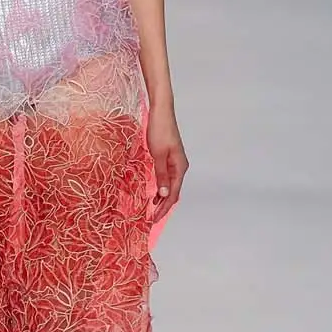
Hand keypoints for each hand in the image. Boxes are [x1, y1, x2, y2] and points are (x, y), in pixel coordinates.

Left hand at [147, 105, 187, 222]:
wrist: (161, 112)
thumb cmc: (160, 130)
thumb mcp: (157, 155)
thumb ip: (161, 175)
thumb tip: (163, 195)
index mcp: (179, 167)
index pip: (172, 194)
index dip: (164, 209)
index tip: (154, 219)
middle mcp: (180, 166)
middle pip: (173, 192)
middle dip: (164, 207)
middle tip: (152, 219)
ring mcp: (175, 162)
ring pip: (170, 186)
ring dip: (162, 198)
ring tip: (152, 210)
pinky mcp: (168, 157)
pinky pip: (166, 177)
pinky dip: (161, 188)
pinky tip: (154, 193)